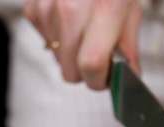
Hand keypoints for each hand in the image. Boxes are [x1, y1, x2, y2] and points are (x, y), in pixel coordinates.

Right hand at [23, 0, 141, 88]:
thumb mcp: (130, 13)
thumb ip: (129, 50)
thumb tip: (128, 79)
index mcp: (104, 11)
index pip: (91, 64)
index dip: (99, 80)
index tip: (105, 79)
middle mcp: (71, 10)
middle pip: (70, 71)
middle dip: (86, 72)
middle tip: (98, 57)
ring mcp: (48, 10)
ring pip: (57, 60)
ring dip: (72, 54)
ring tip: (84, 31)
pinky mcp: (33, 10)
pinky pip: (46, 43)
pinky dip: (58, 39)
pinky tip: (70, 21)